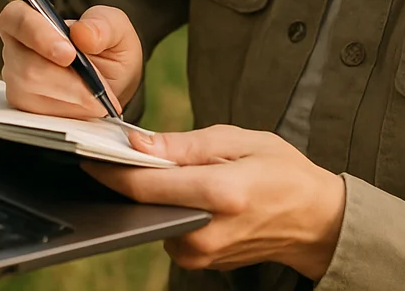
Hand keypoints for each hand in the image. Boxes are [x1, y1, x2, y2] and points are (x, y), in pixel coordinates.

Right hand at [0, 2, 143, 118]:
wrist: (113, 79)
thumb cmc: (107, 47)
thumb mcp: (117, 28)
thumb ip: (103, 25)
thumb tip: (82, 33)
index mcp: (30, 17)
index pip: (16, 19)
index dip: (38, 35)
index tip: (69, 54)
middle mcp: (17, 48)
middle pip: (26, 65)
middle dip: (66, 80)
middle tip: (98, 86)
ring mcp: (17, 80)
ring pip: (32, 93)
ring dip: (71, 98)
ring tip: (97, 97)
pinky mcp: (24, 107)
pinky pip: (40, 114)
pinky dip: (69, 112)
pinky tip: (86, 107)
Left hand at [82, 126, 345, 278]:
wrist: (315, 219)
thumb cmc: (282, 171)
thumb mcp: (240, 140)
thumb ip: (185, 144)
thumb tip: (140, 144)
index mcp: (220, 194)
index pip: (146, 186)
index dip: (112, 170)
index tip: (89, 155)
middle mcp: (207, 230)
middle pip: (145, 205)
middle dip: (138, 177)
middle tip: (142, 153)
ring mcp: (204, 254)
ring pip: (155, 217)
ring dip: (159, 195)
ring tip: (187, 174)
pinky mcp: (203, 263)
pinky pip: (171, 230)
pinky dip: (173, 210)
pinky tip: (194, 195)